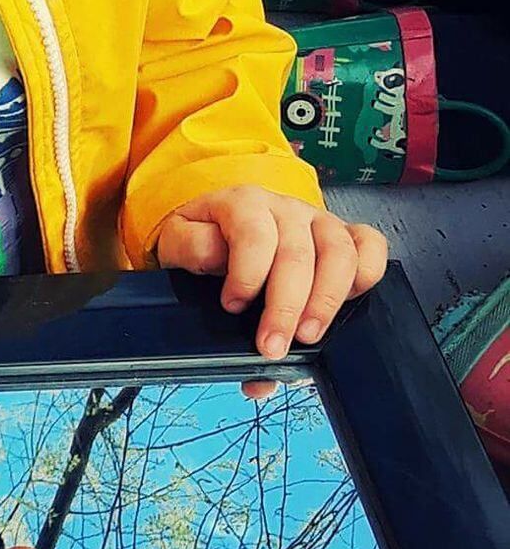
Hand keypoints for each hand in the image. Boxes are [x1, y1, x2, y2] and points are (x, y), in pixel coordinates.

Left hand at [155, 187, 387, 399]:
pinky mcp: (343, 236)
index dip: (246, 274)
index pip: (254, 235)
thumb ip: (190, 250)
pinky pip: (370, 246)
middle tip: (272, 345)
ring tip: (308, 336)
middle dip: (286, 306)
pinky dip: (367, 274)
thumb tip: (216, 258)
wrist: (221, 222)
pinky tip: (348, 303)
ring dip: (326, 300)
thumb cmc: (204, 236)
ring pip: (339, 253)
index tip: (232, 306)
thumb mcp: (177, 240)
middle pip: (298, 253)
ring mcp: (319, 221)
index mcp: (244, 203)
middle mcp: (286, 209)